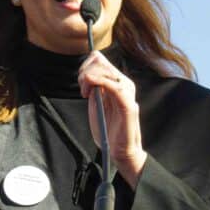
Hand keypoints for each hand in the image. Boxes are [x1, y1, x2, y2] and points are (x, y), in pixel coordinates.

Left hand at [78, 51, 146, 187]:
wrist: (118, 150)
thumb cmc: (107, 129)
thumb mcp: (96, 103)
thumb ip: (94, 88)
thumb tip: (86, 73)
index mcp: (116, 82)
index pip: (100, 60)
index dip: (86, 66)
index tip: (81, 83)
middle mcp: (124, 84)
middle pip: (101, 62)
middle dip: (85, 72)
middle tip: (83, 91)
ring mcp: (127, 93)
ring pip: (106, 70)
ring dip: (89, 79)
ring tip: (85, 94)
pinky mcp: (128, 105)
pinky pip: (114, 86)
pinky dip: (100, 81)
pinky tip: (90, 87)